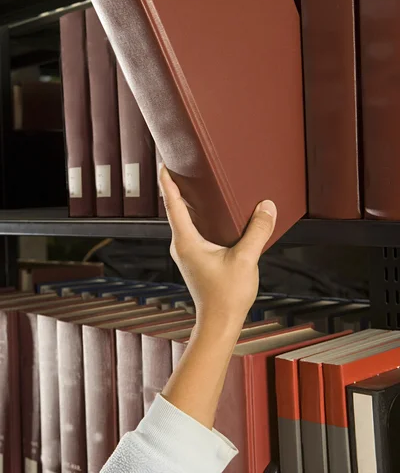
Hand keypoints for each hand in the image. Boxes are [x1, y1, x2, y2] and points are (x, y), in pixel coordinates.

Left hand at [159, 166, 276, 329]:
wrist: (219, 323)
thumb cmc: (227, 295)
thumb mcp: (246, 259)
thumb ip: (257, 231)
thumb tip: (267, 207)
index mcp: (186, 241)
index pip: (173, 204)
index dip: (168, 182)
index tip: (164, 164)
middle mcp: (181, 245)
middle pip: (176, 209)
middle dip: (177, 187)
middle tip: (181, 166)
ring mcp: (187, 253)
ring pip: (184, 221)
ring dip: (187, 203)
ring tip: (194, 184)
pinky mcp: (195, 259)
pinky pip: (192, 230)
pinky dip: (197, 217)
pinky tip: (210, 214)